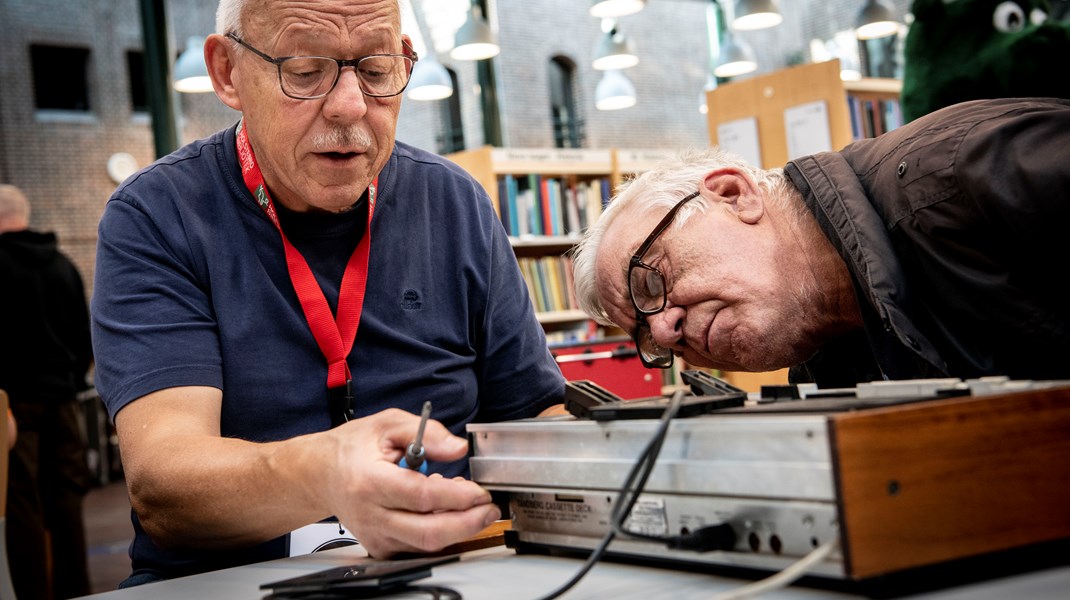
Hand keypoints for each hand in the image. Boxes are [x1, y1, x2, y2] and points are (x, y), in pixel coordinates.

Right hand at [315, 408, 499, 557]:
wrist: (321, 473)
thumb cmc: (353, 448)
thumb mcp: (389, 424)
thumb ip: (427, 432)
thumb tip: (458, 448)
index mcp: (370, 481)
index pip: (422, 497)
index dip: (457, 496)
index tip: (480, 490)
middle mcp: (372, 515)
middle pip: (428, 533)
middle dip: (468, 523)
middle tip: (488, 509)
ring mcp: (375, 536)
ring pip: (427, 545)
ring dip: (457, 527)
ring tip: (467, 503)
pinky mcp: (380, 548)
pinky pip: (419, 547)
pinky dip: (440, 532)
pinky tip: (444, 512)